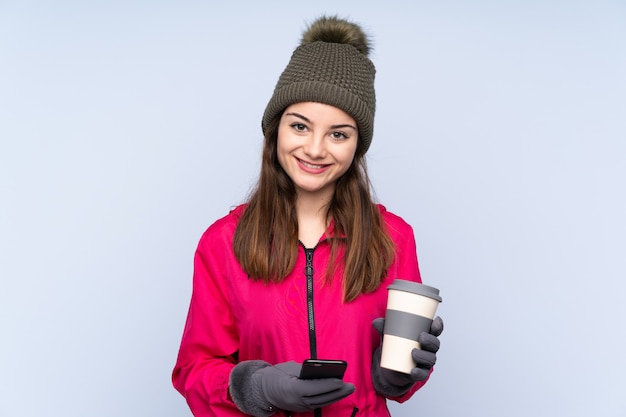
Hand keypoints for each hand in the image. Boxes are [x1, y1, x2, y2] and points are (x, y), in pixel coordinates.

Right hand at [230, 360, 354, 415]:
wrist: (262, 389)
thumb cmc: (276, 375)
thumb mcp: (289, 368)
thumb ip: (305, 370)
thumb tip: (322, 370)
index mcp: (291, 389)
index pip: (313, 388)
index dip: (327, 385)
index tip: (340, 380)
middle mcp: (296, 401)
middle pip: (320, 398)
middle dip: (337, 392)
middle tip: (351, 386)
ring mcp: (299, 407)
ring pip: (321, 403)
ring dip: (336, 396)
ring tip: (348, 389)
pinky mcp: (302, 409)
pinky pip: (318, 404)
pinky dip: (328, 399)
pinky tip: (338, 393)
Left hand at [372, 316, 442, 386]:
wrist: (389, 367)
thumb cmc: (394, 346)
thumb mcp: (389, 335)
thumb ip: (384, 327)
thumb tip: (376, 322)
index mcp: (424, 337)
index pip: (435, 331)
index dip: (438, 326)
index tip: (436, 320)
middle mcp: (427, 349)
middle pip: (435, 345)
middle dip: (430, 340)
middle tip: (421, 337)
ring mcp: (424, 362)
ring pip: (430, 359)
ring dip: (424, 356)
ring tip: (413, 352)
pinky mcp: (418, 373)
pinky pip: (422, 374)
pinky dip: (418, 373)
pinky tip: (413, 371)